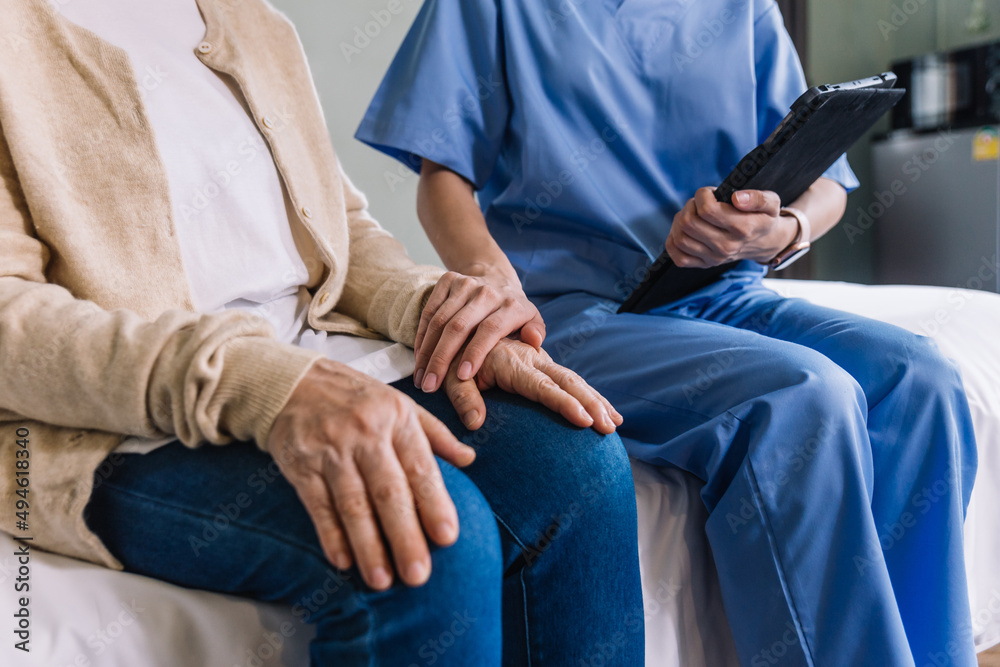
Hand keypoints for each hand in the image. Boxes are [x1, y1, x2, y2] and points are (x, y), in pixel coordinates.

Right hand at [267, 359, 475, 590]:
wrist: (291, 381)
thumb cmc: (355, 397)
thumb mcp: (399, 403)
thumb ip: (435, 434)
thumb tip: (469, 460)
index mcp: (396, 418)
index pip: (419, 467)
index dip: (434, 503)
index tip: (448, 537)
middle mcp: (365, 434)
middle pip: (388, 491)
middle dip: (404, 536)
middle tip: (419, 575)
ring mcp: (331, 450)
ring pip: (352, 504)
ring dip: (368, 545)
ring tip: (382, 580)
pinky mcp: (301, 464)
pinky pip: (317, 505)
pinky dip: (330, 534)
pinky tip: (343, 561)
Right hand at [414, 270, 545, 392]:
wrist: (495, 276)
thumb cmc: (513, 310)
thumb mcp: (532, 319)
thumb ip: (536, 332)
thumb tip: (534, 341)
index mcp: (510, 305)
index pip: (490, 329)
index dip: (475, 352)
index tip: (462, 376)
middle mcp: (486, 293)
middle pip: (458, 326)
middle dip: (442, 359)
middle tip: (431, 386)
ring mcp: (465, 284)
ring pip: (439, 320)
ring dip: (427, 351)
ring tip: (421, 379)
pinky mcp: (447, 281)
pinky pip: (429, 311)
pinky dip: (421, 336)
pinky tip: (419, 358)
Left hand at [443, 338, 622, 433]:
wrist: (461, 332)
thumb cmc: (453, 360)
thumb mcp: (450, 377)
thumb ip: (462, 398)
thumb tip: (475, 423)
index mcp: (512, 363)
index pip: (543, 386)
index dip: (565, 403)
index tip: (585, 420)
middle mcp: (531, 359)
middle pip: (568, 382)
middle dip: (591, 404)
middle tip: (608, 427)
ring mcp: (540, 362)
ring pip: (574, 380)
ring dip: (596, 401)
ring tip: (614, 423)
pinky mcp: (542, 366)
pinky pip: (571, 382)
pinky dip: (591, 397)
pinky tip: (607, 413)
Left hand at [665, 188, 797, 267]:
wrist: (763, 243)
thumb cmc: (762, 218)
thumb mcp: (771, 203)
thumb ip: (758, 198)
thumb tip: (736, 198)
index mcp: (743, 229)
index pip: (707, 210)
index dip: (703, 195)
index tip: (710, 193)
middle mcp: (726, 246)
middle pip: (688, 223)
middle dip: (690, 205)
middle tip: (700, 203)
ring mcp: (714, 258)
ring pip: (680, 237)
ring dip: (680, 220)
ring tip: (693, 215)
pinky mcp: (704, 265)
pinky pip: (678, 256)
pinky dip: (673, 241)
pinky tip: (684, 230)